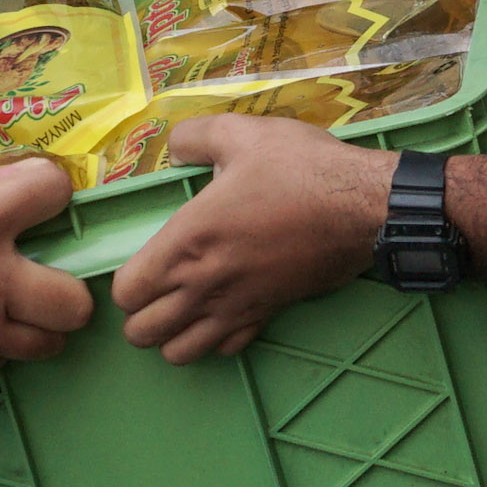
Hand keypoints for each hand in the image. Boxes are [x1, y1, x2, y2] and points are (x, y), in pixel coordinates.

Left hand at [113, 115, 391, 360]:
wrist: (362, 207)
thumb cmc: (299, 170)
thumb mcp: (241, 133)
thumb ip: (194, 137)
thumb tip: (174, 145)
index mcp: (187, 241)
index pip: (126, 291)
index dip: (125, 279)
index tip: (141, 259)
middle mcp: (204, 285)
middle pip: (142, 333)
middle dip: (139, 315)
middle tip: (155, 288)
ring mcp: (236, 307)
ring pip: (180, 353)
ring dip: (172, 335)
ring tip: (181, 308)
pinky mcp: (267, 316)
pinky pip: (226, 349)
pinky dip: (216, 338)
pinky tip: (222, 310)